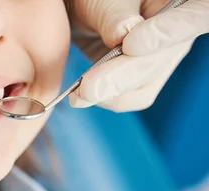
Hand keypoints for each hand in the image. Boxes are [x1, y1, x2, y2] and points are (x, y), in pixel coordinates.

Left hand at [68, 0, 208, 111]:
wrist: (83, 13)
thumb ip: (115, 14)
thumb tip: (126, 34)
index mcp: (178, 6)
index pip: (196, 17)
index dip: (168, 32)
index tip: (131, 44)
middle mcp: (177, 35)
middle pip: (158, 62)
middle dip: (120, 77)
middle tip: (88, 88)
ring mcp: (161, 60)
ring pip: (143, 87)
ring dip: (109, 93)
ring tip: (78, 93)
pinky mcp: (142, 79)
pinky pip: (130, 97)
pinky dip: (106, 98)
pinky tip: (84, 93)